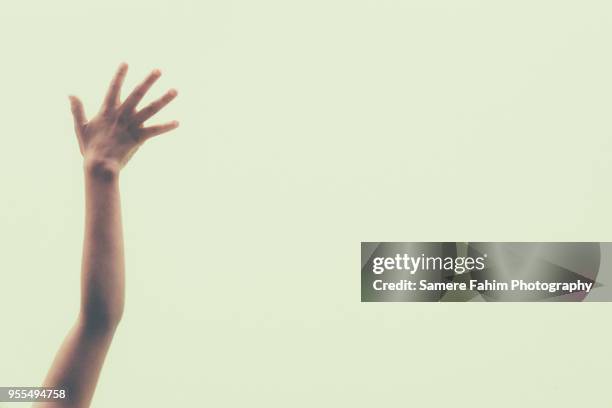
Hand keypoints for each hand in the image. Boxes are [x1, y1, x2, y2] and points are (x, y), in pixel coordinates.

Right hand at [69, 63, 178, 177]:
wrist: (100, 164)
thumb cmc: (90, 148)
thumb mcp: (80, 127)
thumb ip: (77, 109)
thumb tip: (70, 94)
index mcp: (107, 111)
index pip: (114, 88)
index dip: (119, 75)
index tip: (126, 63)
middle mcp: (121, 115)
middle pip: (137, 94)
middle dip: (148, 81)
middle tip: (158, 70)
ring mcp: (131, 125)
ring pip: (150, 109)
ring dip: (163, 99)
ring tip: (175, 91)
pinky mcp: (139, 137)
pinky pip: (155, 130)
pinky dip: (166, 127)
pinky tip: (177, 122)